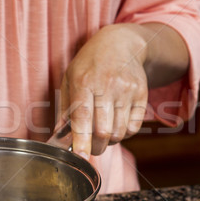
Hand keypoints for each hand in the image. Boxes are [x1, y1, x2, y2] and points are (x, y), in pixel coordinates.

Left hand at [59, 24, 148, 156]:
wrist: (121, 43)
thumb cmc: (90, 63)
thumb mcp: (70, 77)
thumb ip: (65, 108)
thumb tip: (58, 135)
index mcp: (84, 82)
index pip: (83, 116)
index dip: (81, 140)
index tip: (81, 157)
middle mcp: (106, 86)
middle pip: (103, 130)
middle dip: (95, 147)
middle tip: (91, 148)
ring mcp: (126, 90)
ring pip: (119, 133)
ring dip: (109, 141)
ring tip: (103, 132)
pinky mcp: (141, 94)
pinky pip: (133, 128)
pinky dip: (124, 134)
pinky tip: (116, 125)